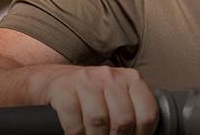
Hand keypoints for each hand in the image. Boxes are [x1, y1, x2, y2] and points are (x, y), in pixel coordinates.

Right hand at [35, 65, 157, 134]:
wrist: (51, 80)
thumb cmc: (90, 95)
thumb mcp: (115, 96)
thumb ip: (131, 111)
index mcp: (130, 79)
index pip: (147, 113)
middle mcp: (110, 76)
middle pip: (123, 120)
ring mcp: (86, 81)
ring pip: (99, 121)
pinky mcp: (64, 89)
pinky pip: (74, 122)